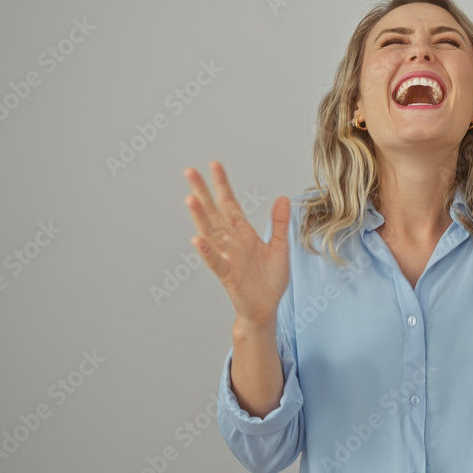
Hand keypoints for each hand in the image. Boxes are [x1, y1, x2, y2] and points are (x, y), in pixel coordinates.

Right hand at [183, 161, 289, 326]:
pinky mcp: (228, 275)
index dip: (223, 185)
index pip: (230, 204)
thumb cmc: (270, 280)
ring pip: (210, 233)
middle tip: (189, 171)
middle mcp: (232, 242)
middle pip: (214, 213)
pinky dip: (206, 251)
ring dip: (200, 217)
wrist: (266, 308)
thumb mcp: (280, 247)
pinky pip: (215, 261)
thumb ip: (280, 223)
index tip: (214, 164)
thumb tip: (282, 197)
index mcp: (243, 233)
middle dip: (203, 193)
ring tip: (190, 199)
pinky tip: (197, 240)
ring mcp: (228, 257)